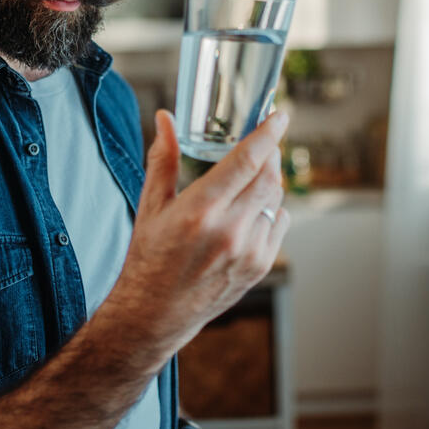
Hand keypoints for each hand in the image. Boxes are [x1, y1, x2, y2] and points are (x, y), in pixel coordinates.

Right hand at [111, 109, 290, 352]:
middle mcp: (229, 230)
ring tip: (251, 176)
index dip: (268, 133)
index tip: (279, 115)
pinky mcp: (260, 266)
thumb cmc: (149, 257)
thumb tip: (166, 118)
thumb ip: (163, 158)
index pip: (247, 160)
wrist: (155, 313)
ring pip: (275, 199)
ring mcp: (248, 251)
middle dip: (270, 153)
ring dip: (269, 181)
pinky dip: (271, 209)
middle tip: (264, 142)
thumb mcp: (151, 205)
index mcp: (200, 210)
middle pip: (268, 177)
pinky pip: (278, 224)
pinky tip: (252, 208)